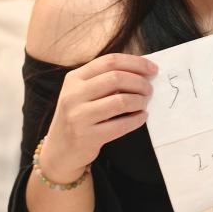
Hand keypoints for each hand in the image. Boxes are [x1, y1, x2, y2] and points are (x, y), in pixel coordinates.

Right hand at [39, 53, 157, 182]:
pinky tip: (141, 117)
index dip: (135, 62)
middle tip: (149, 89)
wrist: (59, 150)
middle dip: (140, 82)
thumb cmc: (79, 115)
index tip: (152, 68)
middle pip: (116, 78)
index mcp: (74, 78)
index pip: (109, 61)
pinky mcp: (87, 137)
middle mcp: (73, 95)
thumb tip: (142, 69)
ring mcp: (78, 116)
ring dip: (139, 101)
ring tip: (144, 103)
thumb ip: (106, 79)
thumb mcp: (83, 92)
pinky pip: (121, 125)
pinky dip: (137, 119)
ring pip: (120, 101)